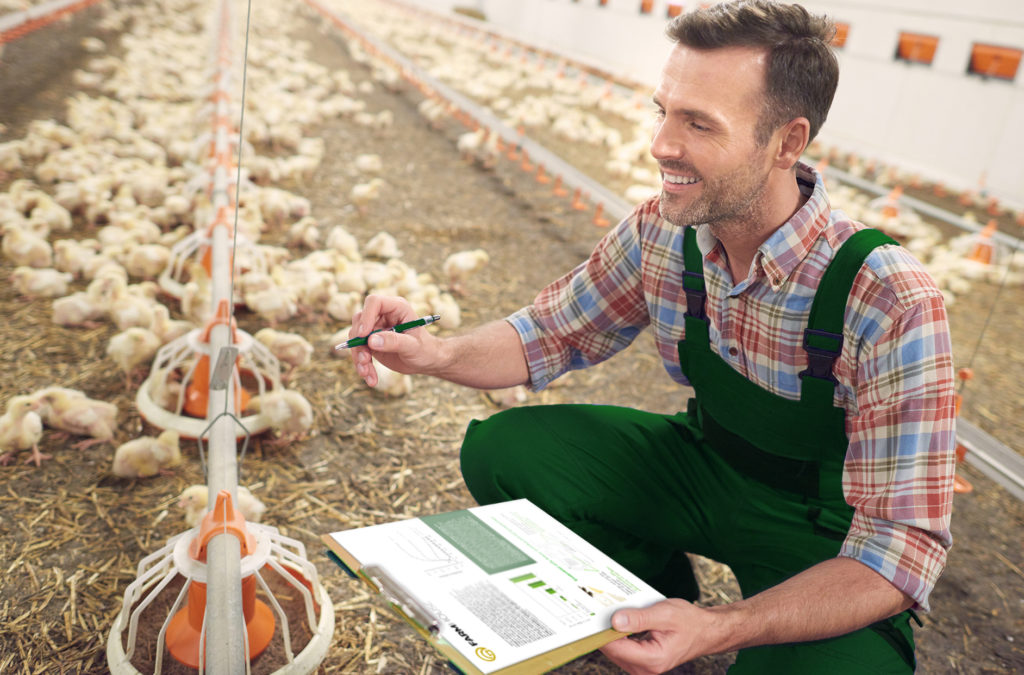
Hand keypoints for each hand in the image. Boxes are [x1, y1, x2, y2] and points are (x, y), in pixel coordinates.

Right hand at [349, 294, 439, 386]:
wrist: (426, 361)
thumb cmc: (425, 349)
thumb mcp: (413, 346)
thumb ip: (394, 342)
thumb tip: (371, 340)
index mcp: (396, 308)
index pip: (374, 302)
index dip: (366, 316)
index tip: (364, 335)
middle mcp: (383, 315)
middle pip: (360, 320)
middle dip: (359, 342)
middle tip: (365, 360)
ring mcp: (375, 328)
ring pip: (356, 337)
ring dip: (358, 356)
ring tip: (366, 373)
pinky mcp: (371, 342)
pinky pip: (359, 350)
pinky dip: (362, 364)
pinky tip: (370, 378)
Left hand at [600, 599, 722, 674]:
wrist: (705, 631)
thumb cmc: (689, 622)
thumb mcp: (665, 614)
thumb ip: (640, 618)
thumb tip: (615, 621)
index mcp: (652, 659)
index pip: (615, 648)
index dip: (602, 631)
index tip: (592, 614)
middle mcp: (645, 669)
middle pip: (612, 650)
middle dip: (605, 630)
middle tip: (600, 608)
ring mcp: (643, 668)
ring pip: (615, 651)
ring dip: (612, 632)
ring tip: (612, 612)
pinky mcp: (641, 663)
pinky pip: (623, 650)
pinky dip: (619, 636)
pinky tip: (620, 621)